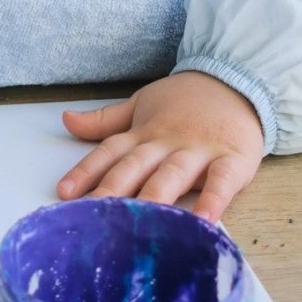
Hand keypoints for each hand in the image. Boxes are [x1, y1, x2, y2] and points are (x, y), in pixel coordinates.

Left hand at [57, 72, 264, 221]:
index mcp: (144, 132)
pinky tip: (205, 219)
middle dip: (113, 190)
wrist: (237, 81)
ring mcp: (199, 150)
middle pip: (136, 166)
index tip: (64, 193)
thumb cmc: (185, 101)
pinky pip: (222, 181)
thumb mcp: (141, 104)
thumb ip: (105, 120)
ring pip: (173, 174)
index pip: (110, 151)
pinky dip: (214, 199)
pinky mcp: (232, 158)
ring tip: (141, 220)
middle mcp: (166, 142)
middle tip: (94, 215)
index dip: (86, 171)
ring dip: (156, 196)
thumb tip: (66, 119)